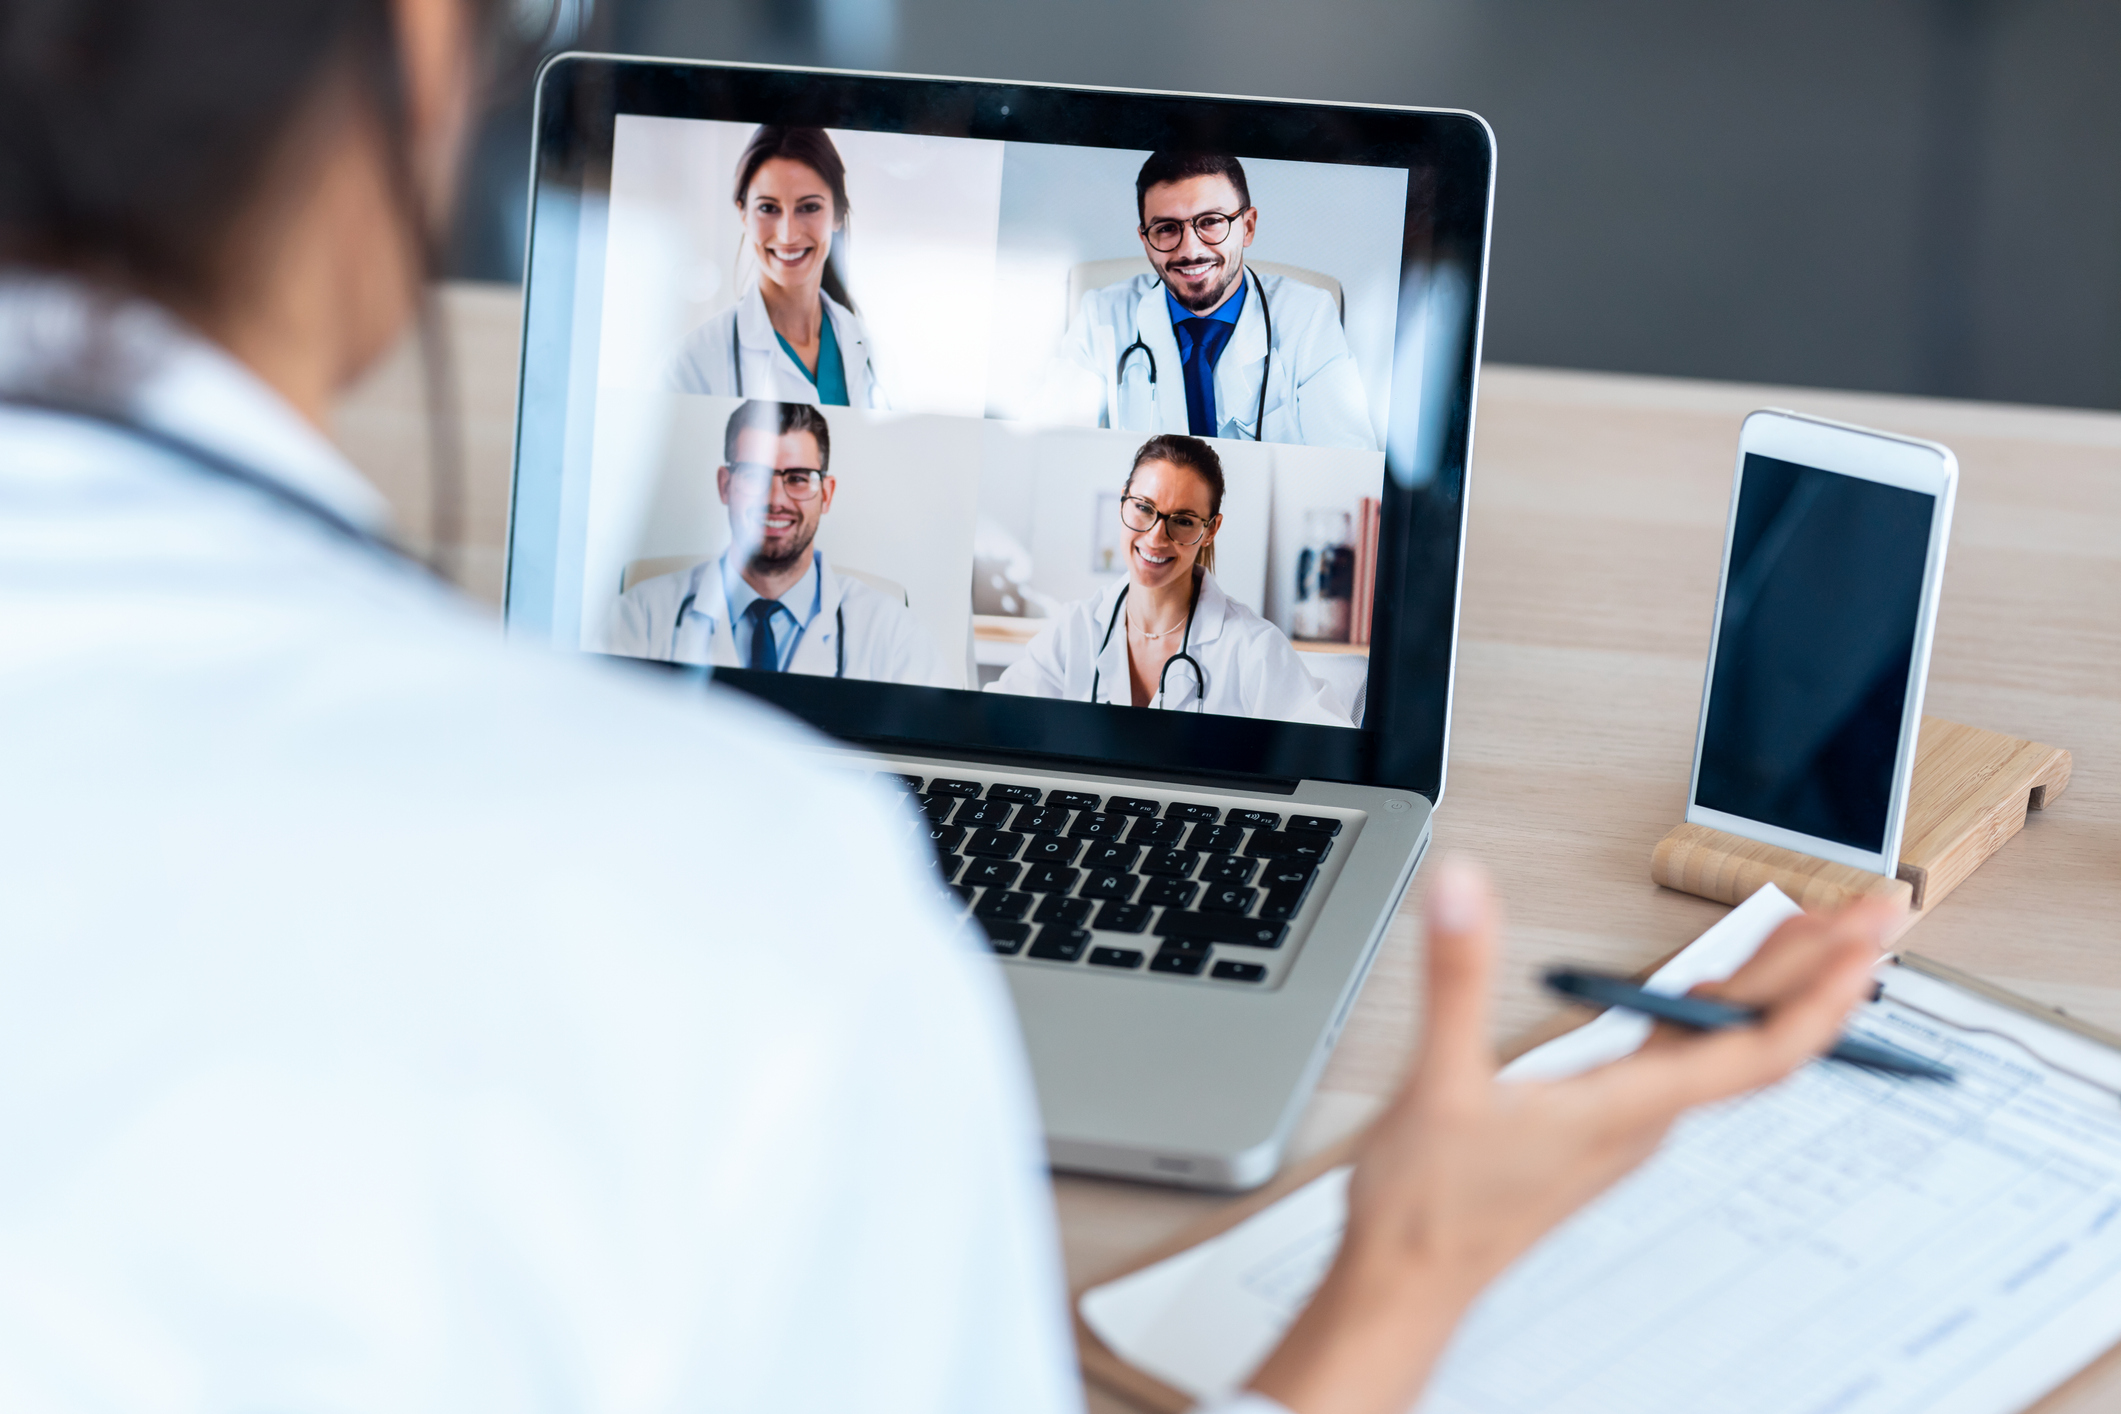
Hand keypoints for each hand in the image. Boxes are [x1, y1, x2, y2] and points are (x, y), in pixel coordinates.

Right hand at [1247, 858, 1894, 1413]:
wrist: (1406, 1282)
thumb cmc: (1428, 1210)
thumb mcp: (1437, 1080)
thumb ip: (1456, 978)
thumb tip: (1464, 891)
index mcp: (1624, 1108)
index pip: (1753, 1048)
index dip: (1819, 992)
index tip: (1865, 940)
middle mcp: (1641, 1117)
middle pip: (1757, 1036)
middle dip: (1824, 968)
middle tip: (1877, 911)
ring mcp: (1626, 1125)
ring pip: (1727, 1048)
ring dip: (1778, 989)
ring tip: (1815, 935)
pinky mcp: (1602, 1125)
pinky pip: (1690, 1060)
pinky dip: (1720, 1012)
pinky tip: (1714, 992)